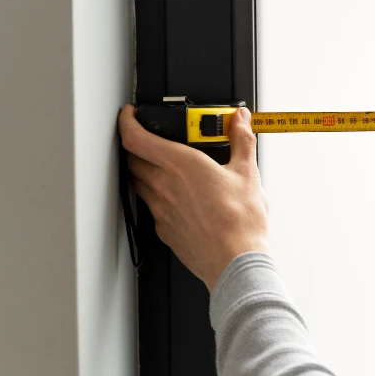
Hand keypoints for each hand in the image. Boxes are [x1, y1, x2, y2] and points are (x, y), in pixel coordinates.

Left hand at [118, 105, 269, 290]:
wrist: (235, 260)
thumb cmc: (240, 222)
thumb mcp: (247, 172)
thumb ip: (241, 140)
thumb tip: (239, 120)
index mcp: (181, 165)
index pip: (136, 138)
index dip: (127, 122)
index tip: (130, 115)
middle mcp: (164, 186)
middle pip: (132, 159)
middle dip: (136, 145)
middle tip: (151, 138)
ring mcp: (161, 209)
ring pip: (138, 182)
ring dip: (144, 170)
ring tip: (164, 166)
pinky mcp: (164, 229)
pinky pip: (151, 206)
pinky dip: (156, 195)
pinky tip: (176, 197)